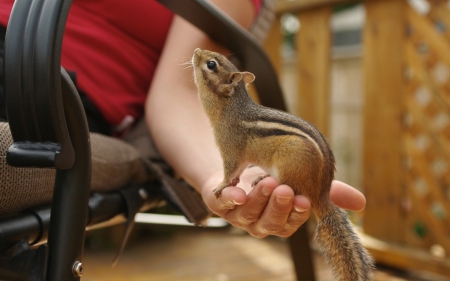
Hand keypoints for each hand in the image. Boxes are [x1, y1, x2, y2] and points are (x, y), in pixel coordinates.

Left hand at [202, 167, 365, 237]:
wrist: (237, 163)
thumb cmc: (273, 174)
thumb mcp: (301, 178)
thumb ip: (326, 190)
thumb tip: (362, 204)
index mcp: (281, 219)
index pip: (292, 222)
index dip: (298, 213)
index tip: (305, 199)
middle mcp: (260, 222)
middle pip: (271, 223)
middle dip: (278, 207)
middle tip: (285, 188)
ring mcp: (238, 215)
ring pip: (249, 214)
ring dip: (258, 199)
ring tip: (266, 180)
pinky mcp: (219, 203)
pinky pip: (222, 204)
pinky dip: (229, 197)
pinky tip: (235, 190)